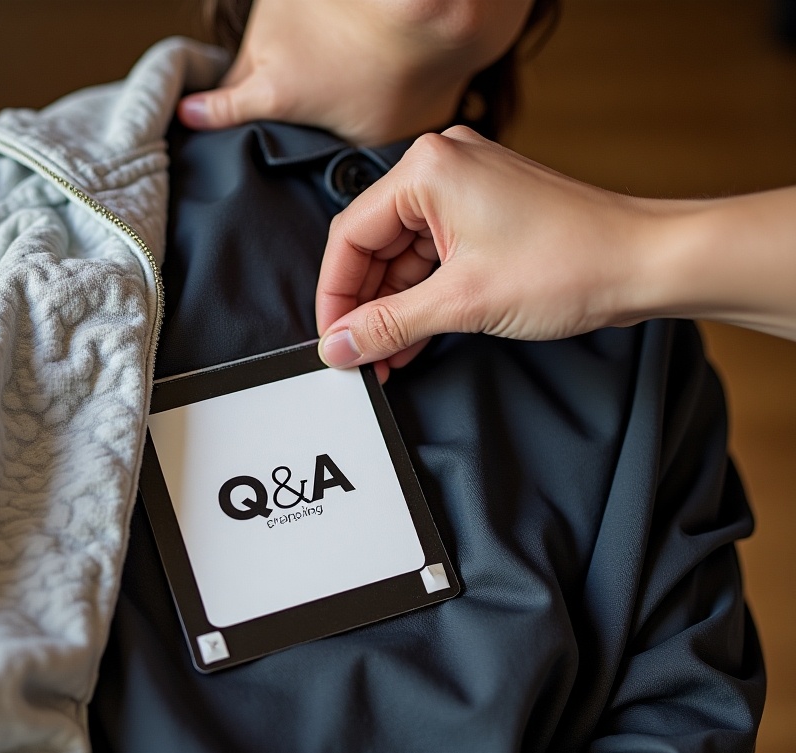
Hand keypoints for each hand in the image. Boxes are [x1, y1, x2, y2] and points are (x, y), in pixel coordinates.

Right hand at [315, 126, 646, 377]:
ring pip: (402, 258)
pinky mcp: (485, 216)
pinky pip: (433, 260)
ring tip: (384, 359)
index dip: (334, 297)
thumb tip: (340, 346)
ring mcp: (466, 192)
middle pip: (373, 247)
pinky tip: (409, 340)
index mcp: (428, 170)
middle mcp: (443, 169)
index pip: (349, 237)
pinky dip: (420, 300)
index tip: (332, 340)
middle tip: (357, 356)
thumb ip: (389, 325)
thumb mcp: (463, 302)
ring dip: (392, 311)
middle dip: (364, 308)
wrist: (645, 264)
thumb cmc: (573, 263)